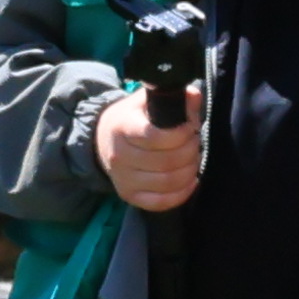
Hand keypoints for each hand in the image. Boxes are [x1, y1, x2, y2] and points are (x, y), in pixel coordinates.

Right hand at [94, 84, 202, 212]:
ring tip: (193, 157)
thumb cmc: (133, 117)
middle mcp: (119, 155)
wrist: (103, 139)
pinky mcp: (129, 195)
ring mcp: (123, 179)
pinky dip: (182, 193)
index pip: (156, 137)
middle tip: (195, 141)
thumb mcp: (148, 100)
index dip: (181, 133)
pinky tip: (191, 180)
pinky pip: (160, 202)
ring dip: (190, 170)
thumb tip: (194, 97)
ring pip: (167, 182)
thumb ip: (174, 96)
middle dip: (190, 151)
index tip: (190, 127)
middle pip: (167, 161)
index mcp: (123, 127)